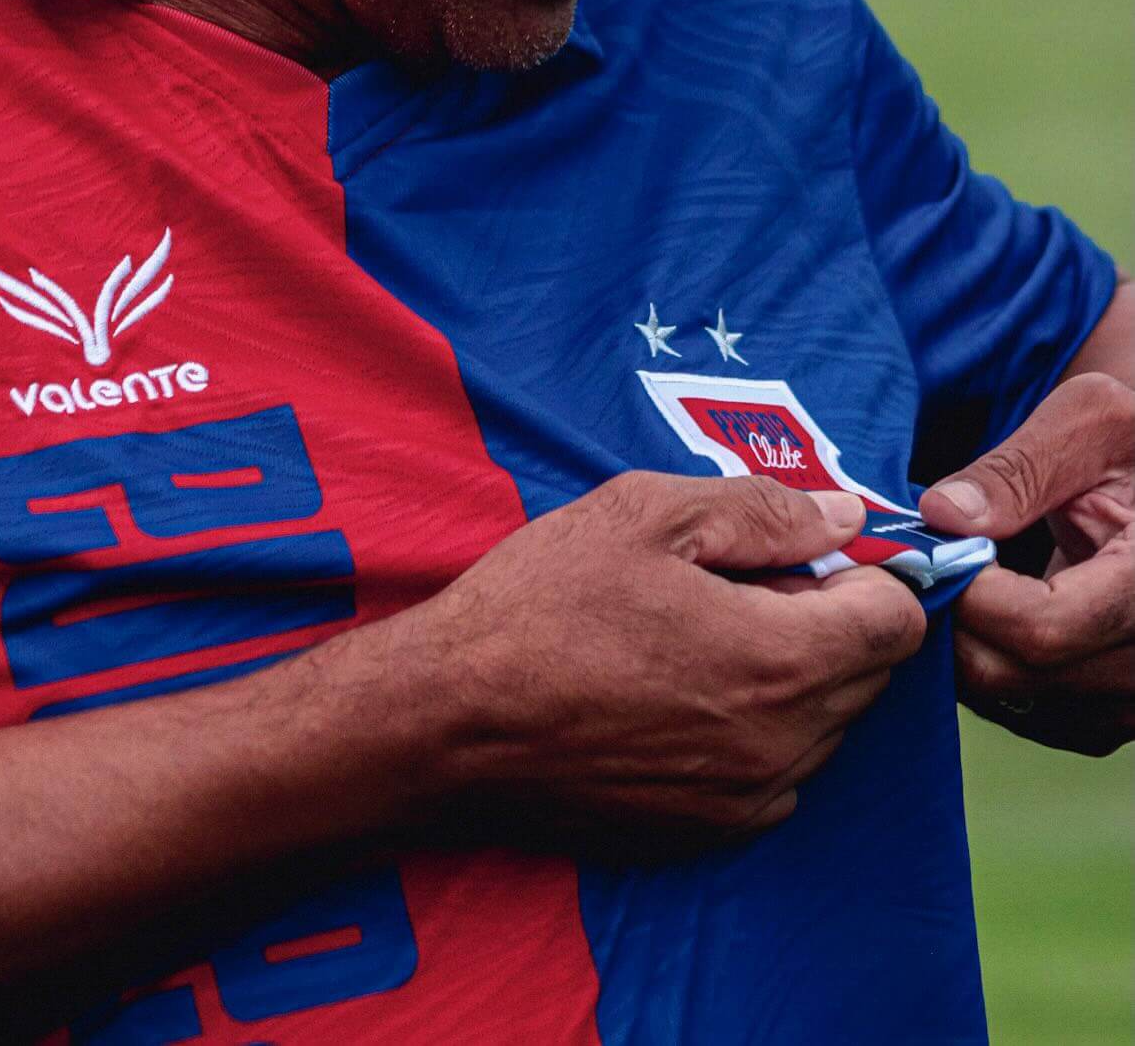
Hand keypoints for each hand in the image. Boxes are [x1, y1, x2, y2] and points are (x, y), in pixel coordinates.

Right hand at [415, 471, 926, 855]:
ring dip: (789, 677)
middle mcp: (781, 746)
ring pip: (822, 726)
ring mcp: (745, 801)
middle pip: (867, 677)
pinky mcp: (705, 833)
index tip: (800, 552)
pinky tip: (673, 693)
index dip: (860, 572)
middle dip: (824, 620)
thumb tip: (846, 516)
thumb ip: (763, 511)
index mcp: (779, 662)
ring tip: (693, 637)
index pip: (897, 621)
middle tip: (732, 585)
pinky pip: (773, 772)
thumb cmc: (539, 605)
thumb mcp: (645, 515)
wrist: (447, 722)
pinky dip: (752, 729)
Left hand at [919, 373, 1134, 756]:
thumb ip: (1017, 471)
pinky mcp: (1118, 711)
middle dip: (953, 618)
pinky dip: (992, 669)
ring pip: (1018, 702)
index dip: (969, 594)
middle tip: (921, 565)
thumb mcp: (1089, 420)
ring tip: (954, 581)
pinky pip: (1034, 716)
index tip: (930, 549)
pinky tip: (981, 614)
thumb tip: (941, 516)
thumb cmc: (1133, 438)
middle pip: (1020, 672)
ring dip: (966, 647)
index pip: (1044, 627)